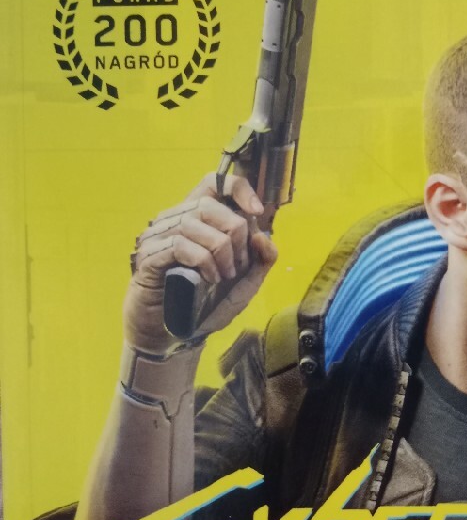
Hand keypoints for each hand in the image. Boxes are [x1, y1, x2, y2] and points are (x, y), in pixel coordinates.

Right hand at [124, 173, 277, 352]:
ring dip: (221, 252)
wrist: (173, 335)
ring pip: (196, 223)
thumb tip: (264, 236)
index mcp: (196, 219)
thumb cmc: (205, 305)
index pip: (212, 183)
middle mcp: (174, 220)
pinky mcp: (148, 257)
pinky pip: (181, 245)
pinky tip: (208, 280)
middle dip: (235, 235)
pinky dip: (203, 262)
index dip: (237, 189)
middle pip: (210, 206)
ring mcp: (157, 237)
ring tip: (224, 276)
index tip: (256, 212)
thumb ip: (260, 261)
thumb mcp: (243, 284)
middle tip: (238, 266)